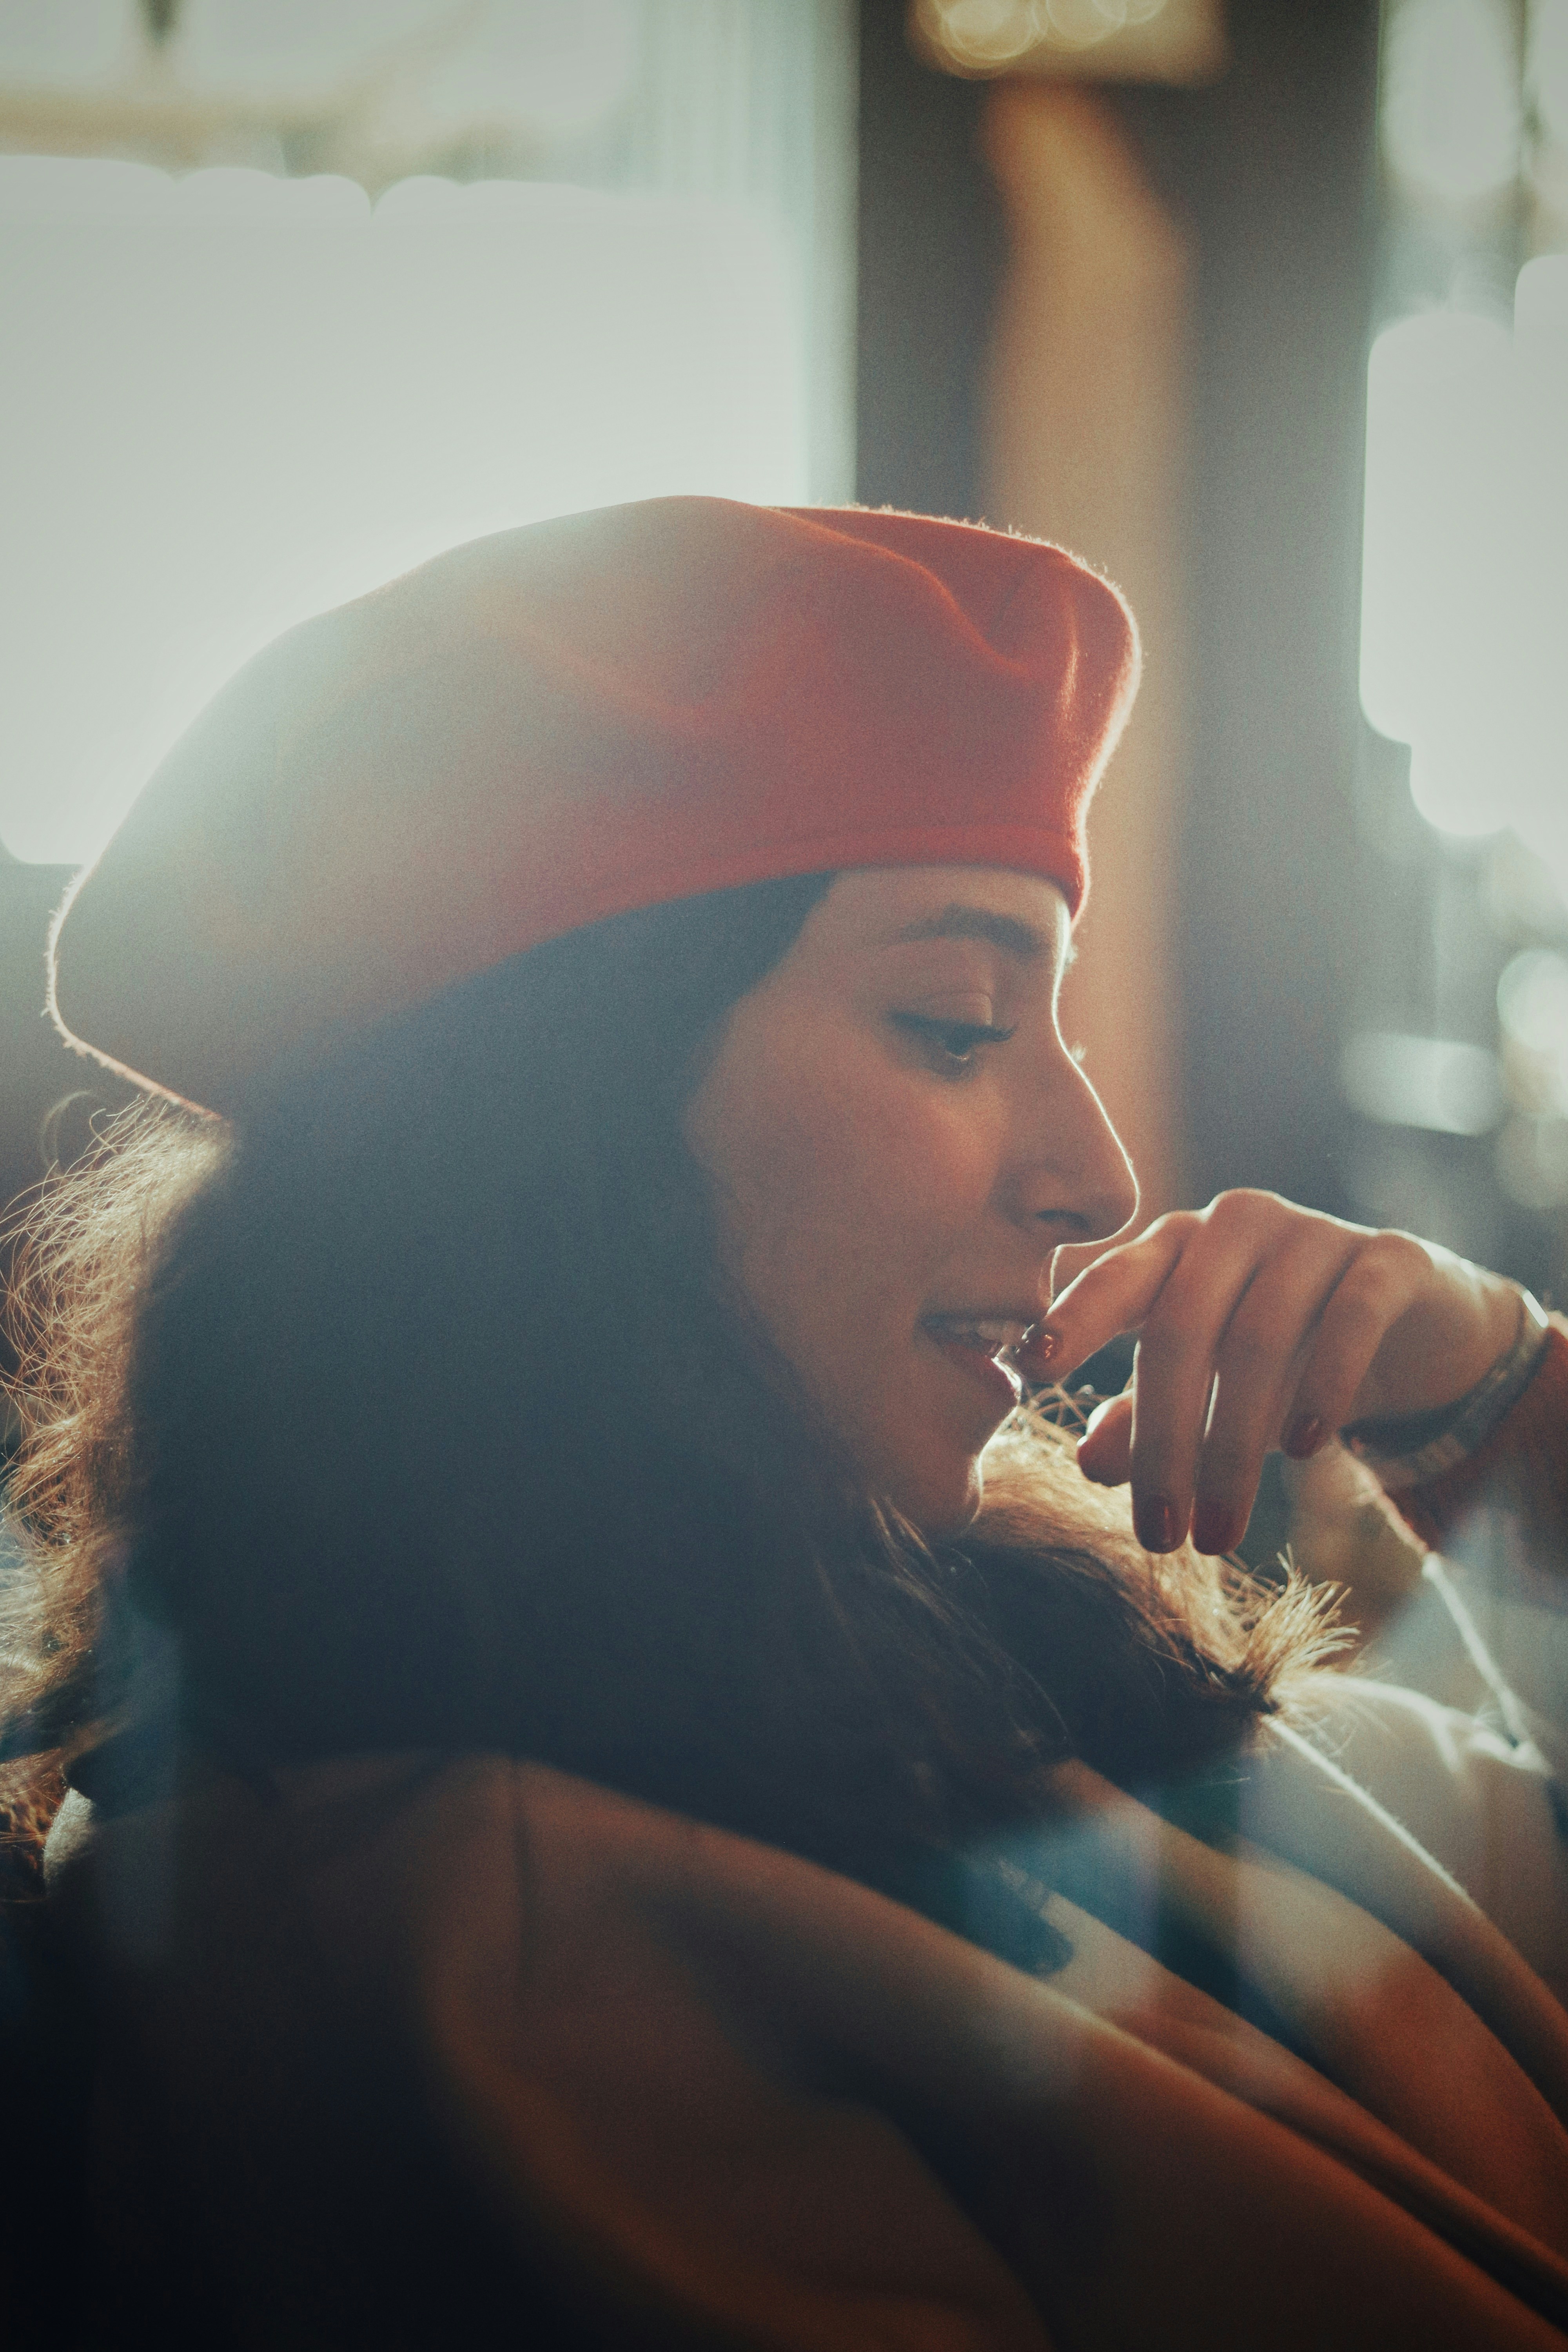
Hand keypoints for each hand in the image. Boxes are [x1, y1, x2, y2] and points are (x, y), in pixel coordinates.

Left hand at [1020, 1191, 1521, 1554]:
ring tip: (1221, 1531)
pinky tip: (1302, 1448)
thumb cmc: (1283, 1357)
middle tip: (1159, 1535)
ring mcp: (1314, 1233)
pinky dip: (1322, 1384)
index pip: (1115, 1278)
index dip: (1073, 1321)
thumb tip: (1087, 1462)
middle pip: (1182, 1327)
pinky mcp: (1388, 1258)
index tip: (1030, 1372)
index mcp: (1176, 1246)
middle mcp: (1236, 1226)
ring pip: (1259, 1336)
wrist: (1412, 1328)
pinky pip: (1349, 1318)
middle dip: (1164, 1440)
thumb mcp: (1207, 1390)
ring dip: (1233, 1445)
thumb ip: (1144, 1417)